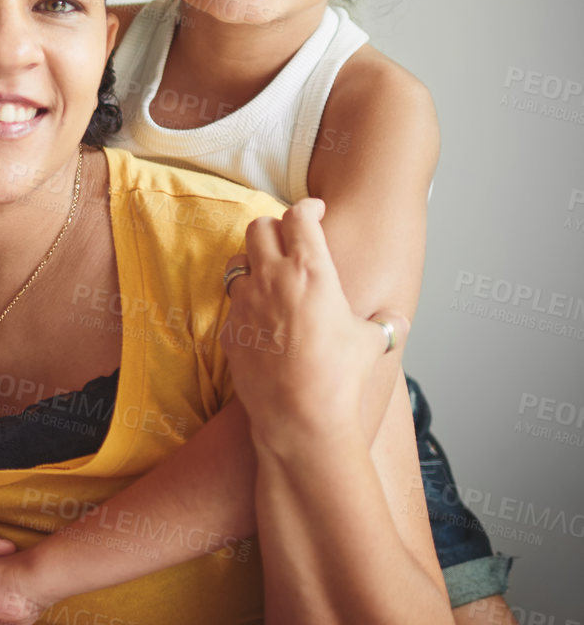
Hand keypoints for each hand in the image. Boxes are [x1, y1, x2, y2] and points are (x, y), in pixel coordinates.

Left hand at [222, 198, 410, 448]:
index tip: (314, 210)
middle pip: (258, 228)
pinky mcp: (229, 328)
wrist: (300, 416)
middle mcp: (271, 278)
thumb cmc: (339, 377)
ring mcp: (244, 302)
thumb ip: (383, 325)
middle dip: (273, 227)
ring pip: (237, 263)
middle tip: (288, 238)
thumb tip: (395, 322)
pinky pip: (232, 304)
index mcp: (310, 270)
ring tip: (271, 276)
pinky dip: (246, 303)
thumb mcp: (371, 344)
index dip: (307, 208)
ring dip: (253, 263)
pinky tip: (262, 318)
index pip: (299, 218)